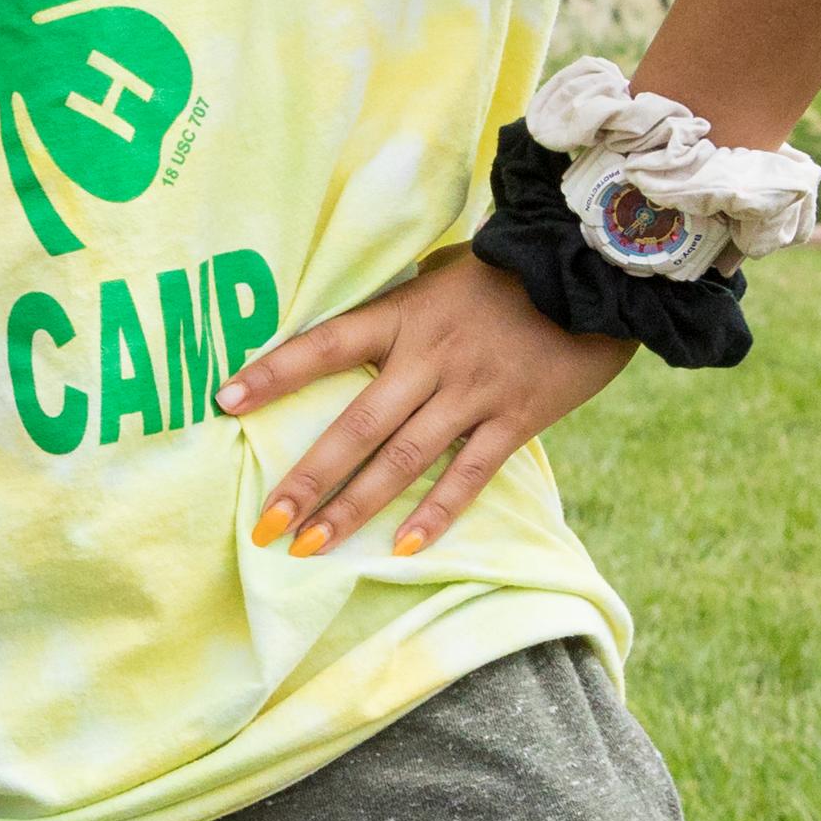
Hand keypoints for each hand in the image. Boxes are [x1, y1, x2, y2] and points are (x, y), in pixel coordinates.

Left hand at [216, 249, 637, 560]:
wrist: (595, 272)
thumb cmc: (506, 273)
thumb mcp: (437, 276)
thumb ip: (394, 312)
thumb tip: (343, 342)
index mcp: (402, 315)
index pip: (324, 345)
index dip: (274, 373)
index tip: (225, 402)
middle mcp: (429, 358)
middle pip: (355, 426)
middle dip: (305, 479)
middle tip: (264, 523)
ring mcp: (473, 393)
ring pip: (402, 459)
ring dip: (354, 507)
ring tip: (311, 546)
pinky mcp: (517, 418)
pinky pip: (470, 474)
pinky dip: (437, 513)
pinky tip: (404, 548)